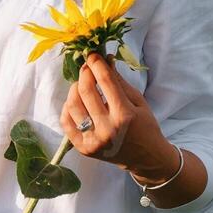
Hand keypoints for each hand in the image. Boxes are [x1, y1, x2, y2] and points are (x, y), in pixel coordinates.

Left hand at [60, 52, 167, 172]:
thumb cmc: (145, 126)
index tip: (92, 55)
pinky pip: (66, 122)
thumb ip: (119, 81)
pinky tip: (76, 102)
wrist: (145, 158)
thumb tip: (104, 60)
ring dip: (74, 89)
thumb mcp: (138, 101)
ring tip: (82, 85)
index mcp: (125, 115)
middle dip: (84, 73)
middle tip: (87, 67)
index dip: (97, 64)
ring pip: (72, 105)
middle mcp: (108, 129)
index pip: (105, 81)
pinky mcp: (84, 148)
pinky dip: (67, 107)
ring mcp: (94, 140)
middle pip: (86, 91)